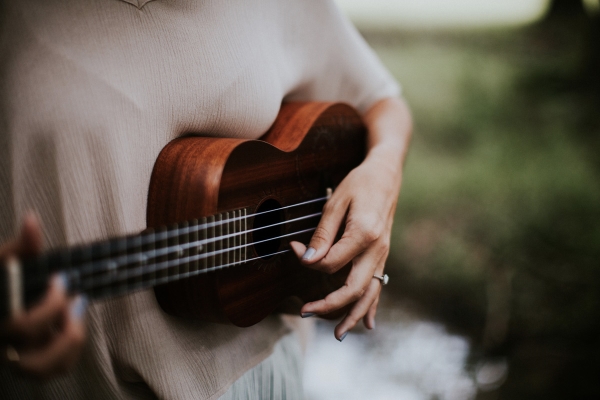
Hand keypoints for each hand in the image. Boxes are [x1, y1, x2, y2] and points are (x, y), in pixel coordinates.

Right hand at [0, 214, 86, 377]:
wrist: (3, 296)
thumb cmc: (3, 280)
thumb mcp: (6, 262)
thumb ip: (20, 246)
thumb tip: (32, 220)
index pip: (19, 327)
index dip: (48, 306)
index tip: (61, 279)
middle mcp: (2, 345)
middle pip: (31, 361)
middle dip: (63, 330)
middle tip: (74, 301)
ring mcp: (15, 357)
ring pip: (43, 371)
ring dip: (68, 345)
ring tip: (76, 317)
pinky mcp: (31, 360)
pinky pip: (55, 368)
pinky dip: (70, 351)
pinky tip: (73, 325)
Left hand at [290, 97, 411, 340]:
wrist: (386, 174)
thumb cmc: (359, 183)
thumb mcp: (336, 201)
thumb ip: (323, 233)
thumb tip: (308, 258)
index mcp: (363, 234)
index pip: (331, 262)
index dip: (308, 260)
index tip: (293, 249)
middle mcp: (377, 249)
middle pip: (354, 288)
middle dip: (329, 305)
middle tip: (305, 312)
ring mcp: (383, 254)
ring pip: (370, 293)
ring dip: (354, 316)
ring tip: (338, 335)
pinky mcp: (383, 255)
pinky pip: (379, 286)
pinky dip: (372, 306)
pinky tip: (368, 323)